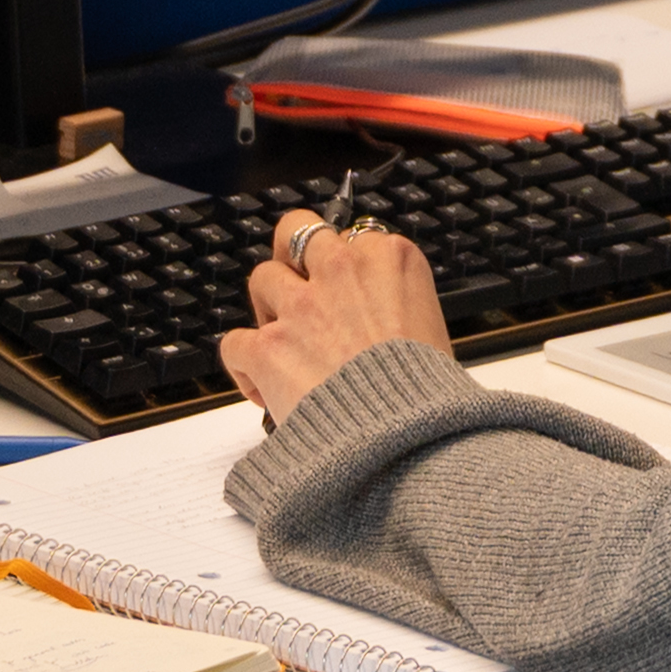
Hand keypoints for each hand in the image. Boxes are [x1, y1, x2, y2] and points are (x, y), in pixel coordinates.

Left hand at [223, 212, 451, 422]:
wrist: (404, 442)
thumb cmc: (428, 397)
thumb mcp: (434, 331)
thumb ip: (398, 307)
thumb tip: (379, 323)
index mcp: (390, 261)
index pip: (353, 237)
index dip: (345, 266)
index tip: (346, 291)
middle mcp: (343, 272)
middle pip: (298, 230)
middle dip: (293, 255)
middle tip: (296, 284)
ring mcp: (302, 306)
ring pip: (263, 277)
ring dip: (269, 307)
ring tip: (284, 342)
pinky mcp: (268, 346)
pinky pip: (236, 342)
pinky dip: (245, 366)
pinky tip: (265, 388)